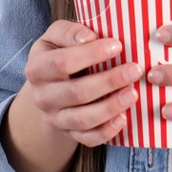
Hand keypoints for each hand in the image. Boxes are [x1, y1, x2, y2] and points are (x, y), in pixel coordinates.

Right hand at [16, 19, 143, 147]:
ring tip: (133, 93)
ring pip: (82, 119)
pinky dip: (106, 131)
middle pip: (76, 92)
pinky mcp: (68, 133)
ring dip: (110, 107)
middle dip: (108, 81)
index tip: (117, 45)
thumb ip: (69, 32)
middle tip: (134, 70)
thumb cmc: (59, 52)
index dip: (91, 54)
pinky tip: (123, 118)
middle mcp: (42, 96)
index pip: (62, 62)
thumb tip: (89, 37)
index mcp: (37, 68)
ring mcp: (54, 118)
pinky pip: (87, 138)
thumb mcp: (56, 36)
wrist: (49, 86)